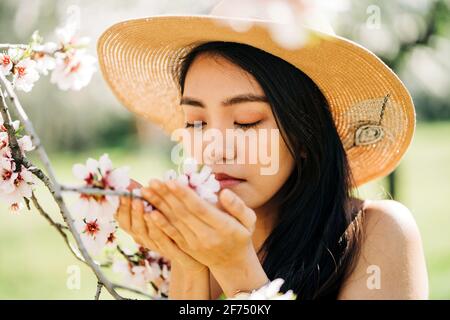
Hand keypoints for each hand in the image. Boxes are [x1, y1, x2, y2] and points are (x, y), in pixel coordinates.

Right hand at [114, 179, 206, 272]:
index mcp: (139, 230)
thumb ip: (147, 200)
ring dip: (140, 216)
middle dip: (128, 209)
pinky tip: (155, 214)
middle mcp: (144, 239)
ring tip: (139, 201)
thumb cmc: (174, 229)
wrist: (193, 256)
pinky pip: (162, 239)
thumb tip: (130, 180)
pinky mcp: (172, 251)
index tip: (120, 191)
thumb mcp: (159, 213)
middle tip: (128, 194)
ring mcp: (156, 246)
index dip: (120, 206)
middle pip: (130, 226)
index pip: (123, 219)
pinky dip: (157, 226)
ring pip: (144, 232)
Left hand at [140, 178, 257, 269]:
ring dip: (158, 206)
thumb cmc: (241, 235)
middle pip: (182, 214)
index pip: (200, 209)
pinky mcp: (186, 247)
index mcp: (223, 227)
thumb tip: (224, 193)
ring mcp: (194, 244)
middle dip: (166, 196)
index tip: (171, 181)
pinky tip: (147, 212)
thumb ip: (238, 206)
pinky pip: (171, 234)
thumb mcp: (249, 220)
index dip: (184, 195)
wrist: (232, 263)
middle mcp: (206, 237)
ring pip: (174, 222)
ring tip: (145, 191)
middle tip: (152, 181)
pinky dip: (159, 223)